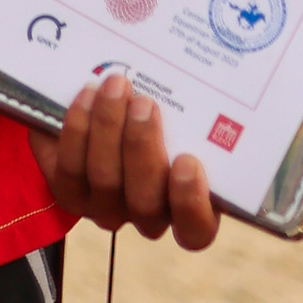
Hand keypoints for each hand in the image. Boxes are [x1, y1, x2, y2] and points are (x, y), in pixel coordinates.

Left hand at [45, 69, 219, 251]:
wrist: (105, 102)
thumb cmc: (165, 107)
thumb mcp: (194, 109)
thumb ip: (208, 107)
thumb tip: (234, 73)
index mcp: (188, 203)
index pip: (196, 230)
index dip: (191, 203)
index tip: (188, 160)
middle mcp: (146, 213)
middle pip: (145, 203)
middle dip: (141, 148)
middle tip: (144, 103)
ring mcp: (104, 206)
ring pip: (104, 183)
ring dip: (107, 129)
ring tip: (113, 86)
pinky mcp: (69, 190)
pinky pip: (67, 171)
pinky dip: (75, 131)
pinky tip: (85, 96)